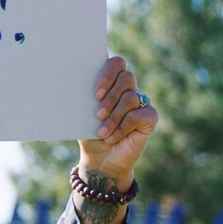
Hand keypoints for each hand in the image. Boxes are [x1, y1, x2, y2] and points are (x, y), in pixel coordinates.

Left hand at [75, 54, 157, 192]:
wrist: (100, 159)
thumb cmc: (89, 134)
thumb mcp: (82, 115)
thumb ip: (83, 99)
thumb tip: (73, 87)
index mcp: (111, 82)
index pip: (116, 63)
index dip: (108, 74)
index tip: (96, 93)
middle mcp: (128, 88)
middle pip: (127, 77)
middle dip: (111, 96)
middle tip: (98, 113)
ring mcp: (141, 102)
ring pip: (131, 98)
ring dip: (114, 117)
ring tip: (102, 132)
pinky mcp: (149, 117)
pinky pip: (138, 116)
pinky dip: (123, 128)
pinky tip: (112, 137)